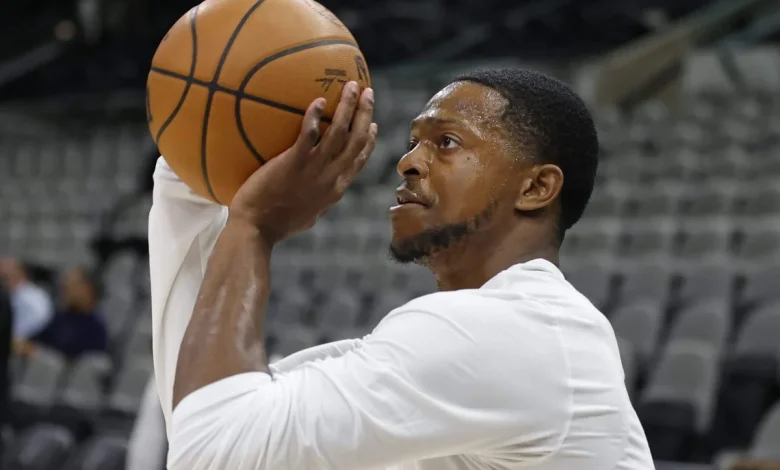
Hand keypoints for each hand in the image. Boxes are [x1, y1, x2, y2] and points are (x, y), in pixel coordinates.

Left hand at [229, 81, 376, 242]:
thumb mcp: (309, 214)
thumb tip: (316, 189)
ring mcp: (315, 170)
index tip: (372, 123)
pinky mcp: (294, 163)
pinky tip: (317, 100)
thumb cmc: (276, 224)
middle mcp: (332, 177)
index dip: (369, 139)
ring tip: (350, 86)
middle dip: (365, 113)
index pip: (359, 159)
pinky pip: (308, 134)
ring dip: (348, 106)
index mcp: (336, 189)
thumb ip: (318, 198)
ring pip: (339, 133)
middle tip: (367, 92)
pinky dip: (315, 116)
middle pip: (356, 140)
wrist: (257, 230)